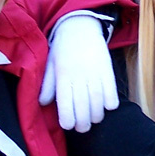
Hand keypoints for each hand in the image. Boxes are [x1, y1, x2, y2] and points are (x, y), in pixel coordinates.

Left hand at [39, 14, 117, 131]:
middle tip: (83, 128)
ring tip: (94, 120)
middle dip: (83, 122)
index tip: (69, 126)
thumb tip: (43, 103)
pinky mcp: (107, 69)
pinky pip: (111, 91)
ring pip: (98, 101)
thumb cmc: (62, 48)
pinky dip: (111, 102)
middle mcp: (78, 75)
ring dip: (97, 115)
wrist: (80, 26)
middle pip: (83, 105)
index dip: (68, 118)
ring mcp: (94, 72)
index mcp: (62, 75)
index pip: (65, 102)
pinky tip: (107, 107)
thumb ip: (48, 85)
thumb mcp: (50, 64)